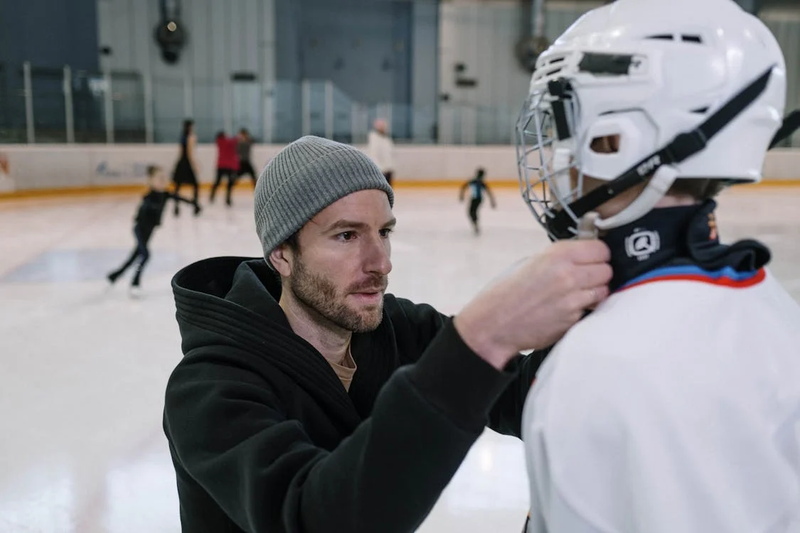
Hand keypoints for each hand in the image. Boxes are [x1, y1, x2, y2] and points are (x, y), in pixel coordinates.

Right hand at [454, 240, 611, 369]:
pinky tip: (566, 308)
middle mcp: (569, 275)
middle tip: (584, 277)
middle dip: (599, 273)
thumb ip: (561, 257)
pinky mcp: (573, 320)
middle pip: (607, 270)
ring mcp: (573, 299)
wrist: (495, 322)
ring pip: (603, 291)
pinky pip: (590, 310)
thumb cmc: (508, 292)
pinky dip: (583, 309)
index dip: (598, 254)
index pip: (601, 249)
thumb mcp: (532, 262)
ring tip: (576, 294)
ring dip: (594, 292)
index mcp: (558, 255)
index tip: (593, 258)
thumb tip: (584, 256)